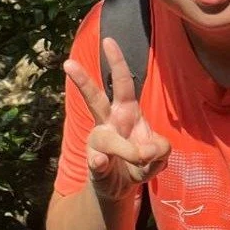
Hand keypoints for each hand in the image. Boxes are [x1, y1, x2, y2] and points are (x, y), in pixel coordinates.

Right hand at [63, 37, 172, 200]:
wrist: (120, 188)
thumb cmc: (141, 162)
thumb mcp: (159, 155)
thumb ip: (160, 149)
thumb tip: (144, 151)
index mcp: (126, 112)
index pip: (122, 83)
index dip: (117, 62)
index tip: (108, 40)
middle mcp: (108, 123)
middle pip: (95, 99)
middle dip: (82, 81)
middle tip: (68, 64)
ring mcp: (98, 144)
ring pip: (103, 137)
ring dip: (118, 147)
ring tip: (136, 157)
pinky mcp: (95, 164)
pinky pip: (99, 163)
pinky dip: (104, 165)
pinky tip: (103, 164)